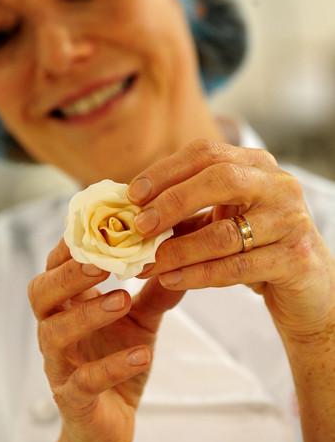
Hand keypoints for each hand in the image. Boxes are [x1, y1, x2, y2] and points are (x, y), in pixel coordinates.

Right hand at [28, 239, 183, 441]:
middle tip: (101, 261)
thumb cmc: (119, 358)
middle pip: (41, 292)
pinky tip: (142, 355)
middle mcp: (54, 328)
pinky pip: (84, 382)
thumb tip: (179, 252)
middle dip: (67, 274)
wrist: (111, 422)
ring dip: (87, 314)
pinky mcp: (72, 399)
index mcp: (67, 304)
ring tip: (122, 299)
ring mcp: (59, 364)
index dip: (70, 244)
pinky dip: (112, 366)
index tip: (96, 224)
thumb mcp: (142, 319)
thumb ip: (155, 289)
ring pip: (53, 333)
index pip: (56, 265)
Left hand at [128, 139, 334, 343]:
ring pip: (224, 232)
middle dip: (172, 201)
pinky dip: (198, 275)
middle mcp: (277, 185)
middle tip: (140, 226)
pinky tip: (171, 280)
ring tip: (148, 264)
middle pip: (220, 179)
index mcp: (256, 165)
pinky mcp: (296, 258)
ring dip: (178, 250)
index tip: (133, 195)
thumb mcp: (223, 219)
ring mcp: (290, 220)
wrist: (308, 288)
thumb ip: (187, 212)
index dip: (165, 171)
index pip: (206, 153)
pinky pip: (237, 266)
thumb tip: (135, 213)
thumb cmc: (257, 247)